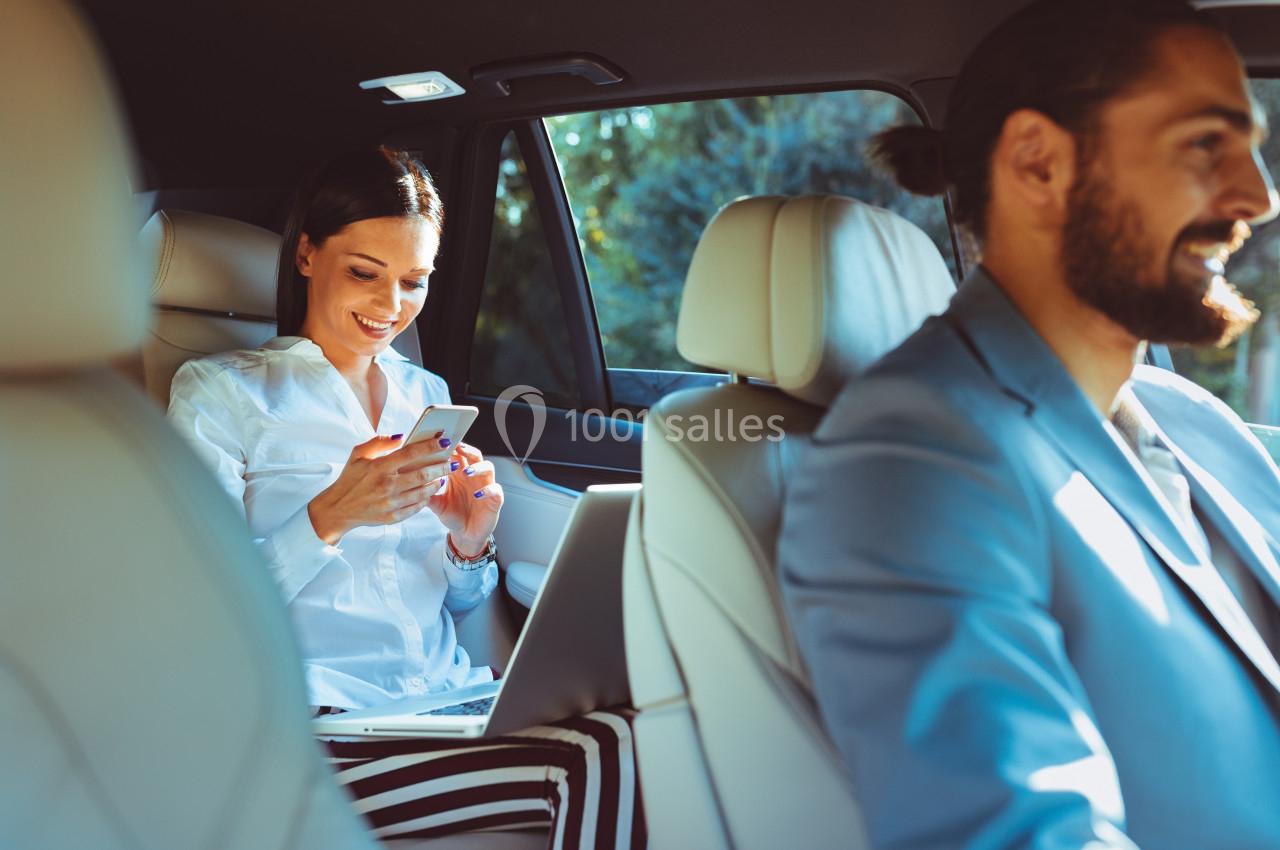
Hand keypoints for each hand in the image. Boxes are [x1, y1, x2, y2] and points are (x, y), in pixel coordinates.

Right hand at [307, 433, 454, 544]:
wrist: (339, 509)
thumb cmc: (350, 479)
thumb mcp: (358, 454)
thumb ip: (378, 442)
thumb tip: (400, 436)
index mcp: (378, 467)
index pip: (410, 453)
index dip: (430, 446)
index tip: (444, 441)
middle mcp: (386, 486)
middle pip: (422, 474)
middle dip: (441, 467)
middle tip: (451, 462)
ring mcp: (390, 503)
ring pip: (423, 492)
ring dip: (436, 483)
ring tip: (442, 476)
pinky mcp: (392, 517)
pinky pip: (417, 507)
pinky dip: (426, 498)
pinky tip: (429, 491)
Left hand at [426, 441, 503, 556]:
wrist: (465, 535)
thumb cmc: (453, 515)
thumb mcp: (437, 504)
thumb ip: (427, 492)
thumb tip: (412, 483)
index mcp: (459, 474)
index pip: (458, 454)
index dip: (452, 447)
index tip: (442, 442)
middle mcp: (474, 477)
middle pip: (475, 455)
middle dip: (467, 450)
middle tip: (457, 448)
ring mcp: (485, 486)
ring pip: (488, 468)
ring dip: (477, 467)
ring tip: (466, 472)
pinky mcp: (495, 500)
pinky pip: (495, 490)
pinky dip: (488, 490)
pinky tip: (477, 494)